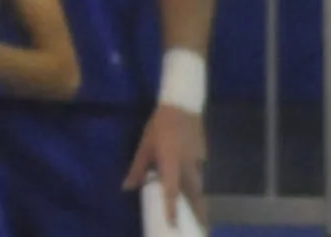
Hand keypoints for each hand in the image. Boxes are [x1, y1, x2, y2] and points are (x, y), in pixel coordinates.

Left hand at [122, 104, 206, 227]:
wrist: (182, 106)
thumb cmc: (159, 126)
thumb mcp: (145, 145)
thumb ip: (138, 168)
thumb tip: (127, 187)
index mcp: (171, 163)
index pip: (171, 191)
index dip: (171, 209)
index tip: (173, 225)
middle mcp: (188, 166)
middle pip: (195, 195)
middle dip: (198, 214)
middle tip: (201, 229)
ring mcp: (198, 162)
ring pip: (200, 188)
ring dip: (200, 203)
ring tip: (201, 219)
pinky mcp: (203, 158)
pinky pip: (201, 177)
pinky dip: (199, 188)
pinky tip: (195, 193)